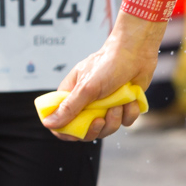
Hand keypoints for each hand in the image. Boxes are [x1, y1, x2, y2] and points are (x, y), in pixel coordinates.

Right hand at [41, 20, 160, 140]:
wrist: (137, 51)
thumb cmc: (110, 63)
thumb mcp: (86, 87)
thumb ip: (69, 108)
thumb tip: (48, 123)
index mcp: (72, 95)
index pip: (61, 122)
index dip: (67, 132)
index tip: (76, 134)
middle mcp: (88, 102)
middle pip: (86, 130)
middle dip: (96, 128)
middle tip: (101, 119)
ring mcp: (106, 104)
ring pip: (107, 128)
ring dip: (115, 118)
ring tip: (119, 103)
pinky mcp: (123, 105)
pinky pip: (125, 121)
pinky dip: (129, 112)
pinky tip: (130, 99)